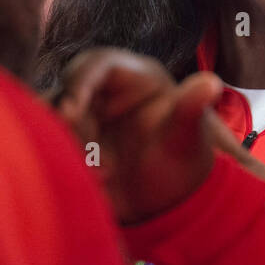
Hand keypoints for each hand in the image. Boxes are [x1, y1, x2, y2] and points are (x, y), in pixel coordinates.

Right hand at [57, 48, 223, 224]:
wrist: (173, 201)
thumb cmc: (185, 160)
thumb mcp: (187, 136)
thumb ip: (191, 108)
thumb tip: (212, 83)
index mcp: (136, 78)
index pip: (99, 63)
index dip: (81, 80)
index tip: (71, 108)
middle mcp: (106, 92)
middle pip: (69, 91)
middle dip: (72, 121)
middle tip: (92, 152)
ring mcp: (87, 117)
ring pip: (55, 119)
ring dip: (69, 145)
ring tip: (104, 174)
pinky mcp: (73, 143)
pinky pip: (52, 144)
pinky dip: (64, 161)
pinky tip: (95, 183)